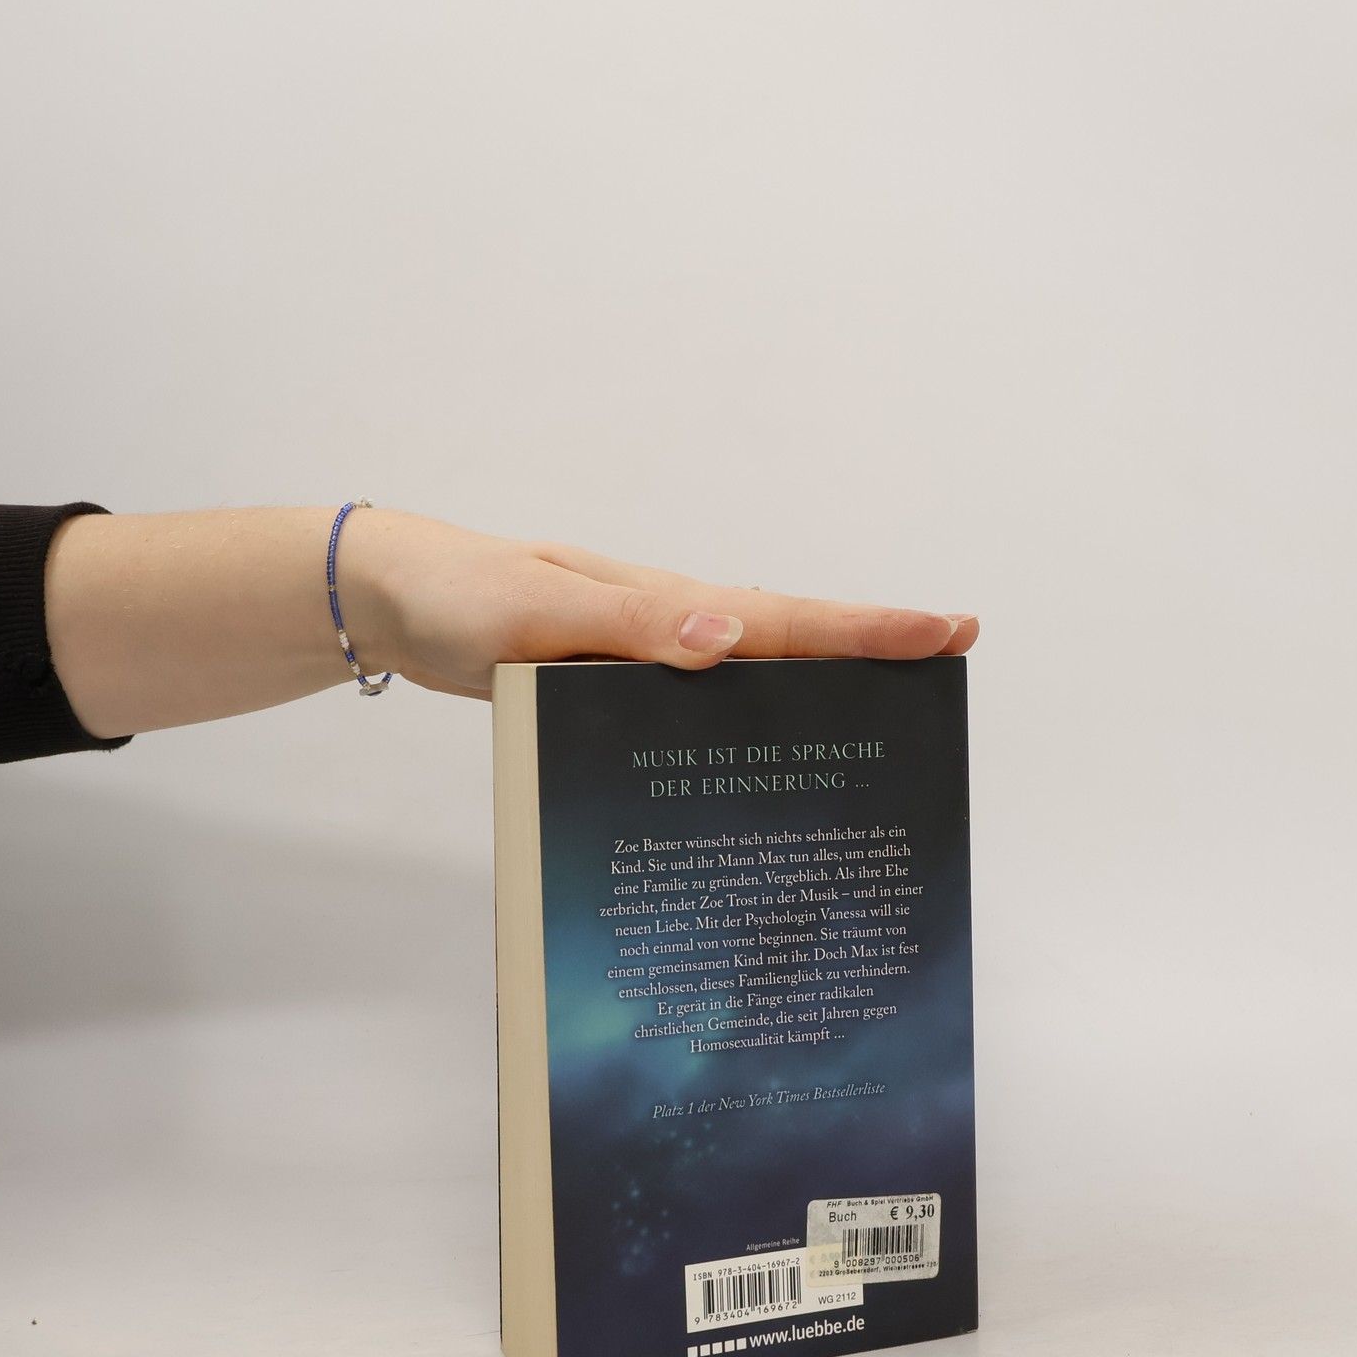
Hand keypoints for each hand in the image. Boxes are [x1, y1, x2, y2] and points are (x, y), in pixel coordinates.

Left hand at [346, 512, 978, 699]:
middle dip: (874, 650)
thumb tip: (729, 635)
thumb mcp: (536, 614)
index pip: (786, 619)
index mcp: (667, 605)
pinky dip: (751, 717)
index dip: (869, 629)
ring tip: (890, 723)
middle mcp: (674, 626)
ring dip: (823, 687)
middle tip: (952, 659)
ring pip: (758, 673)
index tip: (949, 629)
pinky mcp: (624, 682)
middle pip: (793, 641)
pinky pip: (707, 702)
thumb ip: (628, 628)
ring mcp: (652, 654)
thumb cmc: (465, 597)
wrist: (404, 600)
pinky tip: (764, 759)